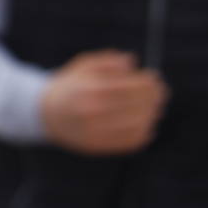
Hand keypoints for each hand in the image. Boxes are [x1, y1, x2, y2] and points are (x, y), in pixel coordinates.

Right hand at [40, 50, 168, 154]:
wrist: (45, 113)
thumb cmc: (71, 85)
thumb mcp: (83, 65)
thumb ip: (108, 61)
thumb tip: (132, 62)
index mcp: (88, 89)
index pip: (127, 87)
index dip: (146, 83)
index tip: (156, 78)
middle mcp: (92, 112)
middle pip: (134, 106)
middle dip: (153, 98)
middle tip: (162, 92)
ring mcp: (95, 131)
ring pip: (136, 125)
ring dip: (151, 115)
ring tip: (155, 107)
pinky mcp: (99, 146)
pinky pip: (129, 142)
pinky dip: (144, 133)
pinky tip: (146, 123)